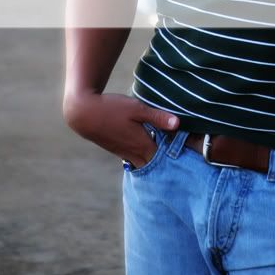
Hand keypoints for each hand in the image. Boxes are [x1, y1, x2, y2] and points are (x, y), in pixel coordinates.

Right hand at [63, 91, 179, 168]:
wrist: (84, 113)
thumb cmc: (112, 109)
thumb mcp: (137, 109)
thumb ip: (158, 117)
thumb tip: (178, 124)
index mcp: (143, 146)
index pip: (165, 160)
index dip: (177, 160)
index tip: (190, 158)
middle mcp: (134, 153)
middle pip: (155, 166)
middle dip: (167, 166)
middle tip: (183, 165)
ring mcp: (124, 153)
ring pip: (144, 163)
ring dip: (155, 161)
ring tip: (168, 159)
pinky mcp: (117, 149)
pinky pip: (135, 159)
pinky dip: (144, 157)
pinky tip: (148, 149)